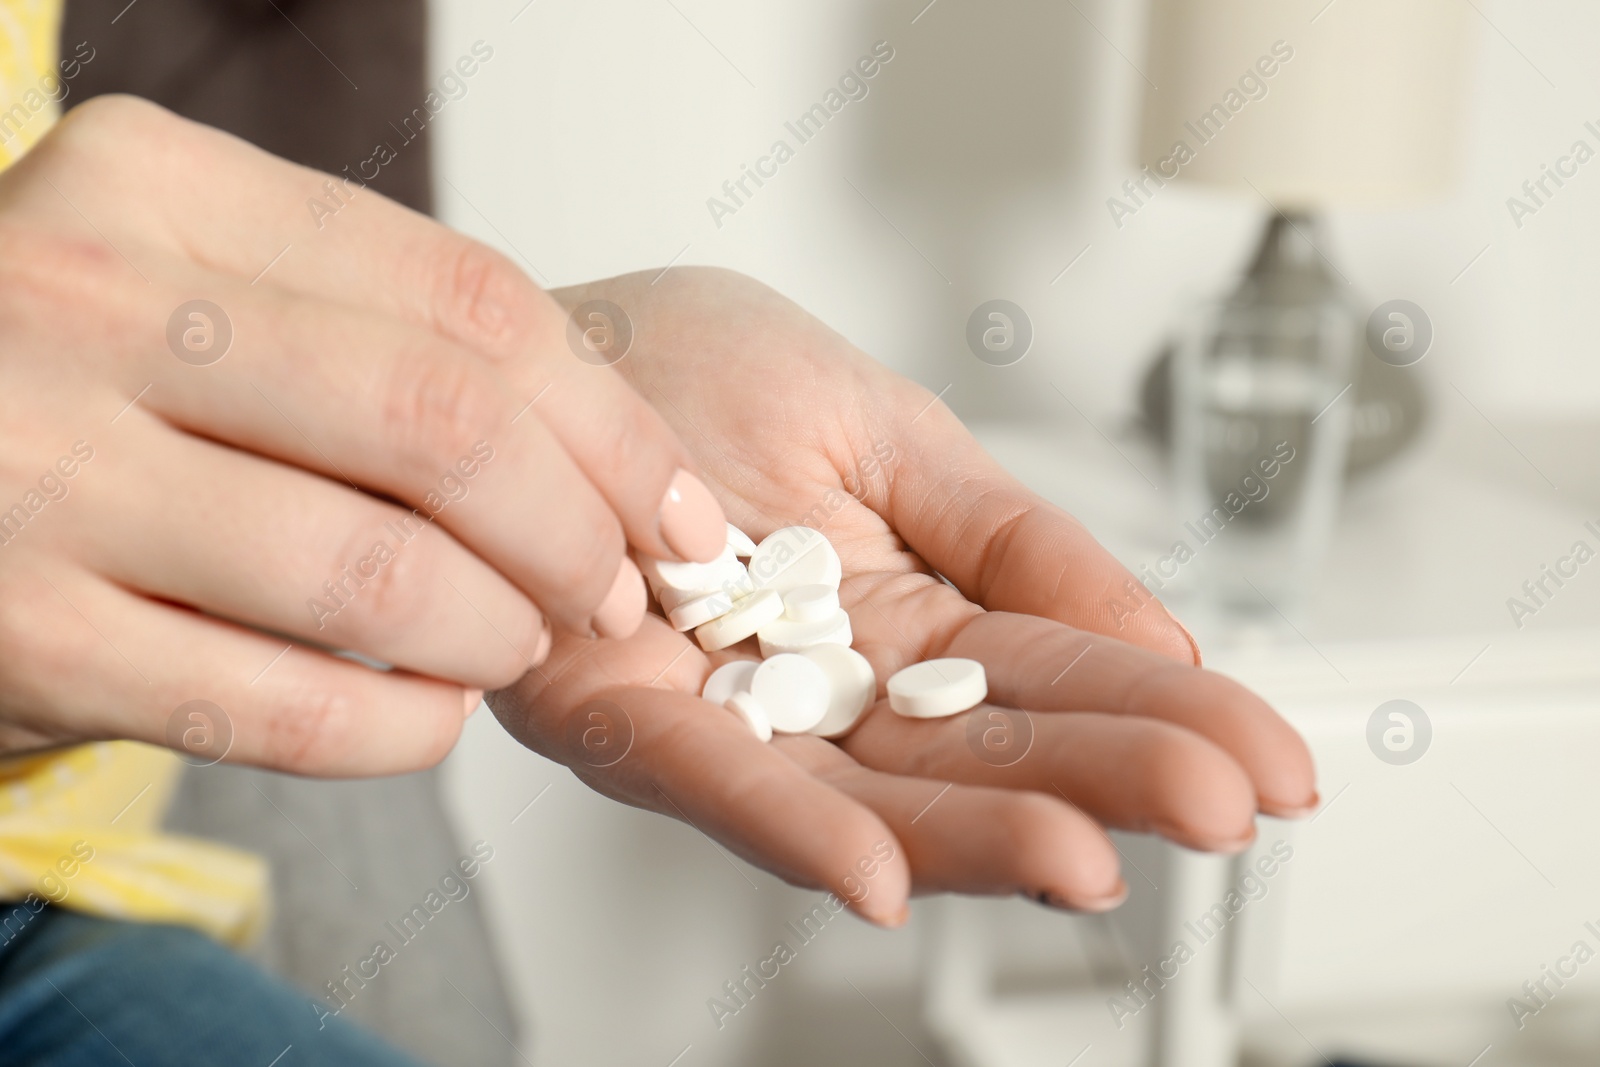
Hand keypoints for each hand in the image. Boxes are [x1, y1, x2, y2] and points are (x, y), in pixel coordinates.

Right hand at [0, 98, 725, 773]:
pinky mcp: (25, 640)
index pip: (467, 299)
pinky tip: (433, 710)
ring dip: (497, 630)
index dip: (609, 421)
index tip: (674, 504)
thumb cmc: (61, 377)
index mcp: (154, 184)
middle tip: (611, 589)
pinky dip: (403, 724)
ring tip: (518, 643)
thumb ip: (361, 319)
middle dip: (577, 532)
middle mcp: (83, 303)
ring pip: (378, 572)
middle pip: (445, 427)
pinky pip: (285, 707)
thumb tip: (598, 439)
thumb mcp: (185, 279)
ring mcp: (37, 475)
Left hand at [488, 267, 1316, 923]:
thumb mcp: (888, 431)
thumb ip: (1013, 539)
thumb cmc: (690, 373)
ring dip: (977, 830)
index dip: (1166, 718)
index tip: (1268, 762)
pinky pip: (708, 779)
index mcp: (905, 614)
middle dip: (1104, 780)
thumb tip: (1160, 633)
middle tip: (1216, 808)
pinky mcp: (617, 715)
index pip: (1059, 677)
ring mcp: (729, 713)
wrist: (538, 351)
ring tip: (1087, 854)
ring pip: (868, 790)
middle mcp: (825, 687)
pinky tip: (880, 869)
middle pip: (982, 750)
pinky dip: (790, 824)